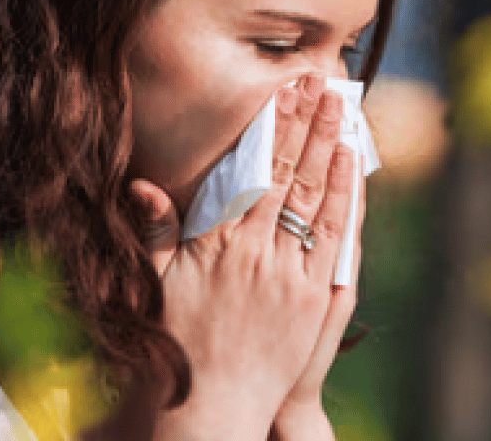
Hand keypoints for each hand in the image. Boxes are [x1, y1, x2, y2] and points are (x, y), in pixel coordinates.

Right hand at [132, 74, 356, 440]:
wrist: (212, 406)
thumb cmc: (179, 344)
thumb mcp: (155, 284)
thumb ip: (155, 231)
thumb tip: (142, 185)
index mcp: (215, 243)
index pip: (249, 170)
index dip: (269, 127)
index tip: (281, 92)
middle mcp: (255, 252)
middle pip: (286, 173)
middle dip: (304, 123)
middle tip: (319, 83)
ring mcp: (288, 274)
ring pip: (313, 196)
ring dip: (327, 146)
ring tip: (339, 108)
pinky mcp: (313, 297)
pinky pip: (332, 236)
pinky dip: (342, 195)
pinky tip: (348, 162)